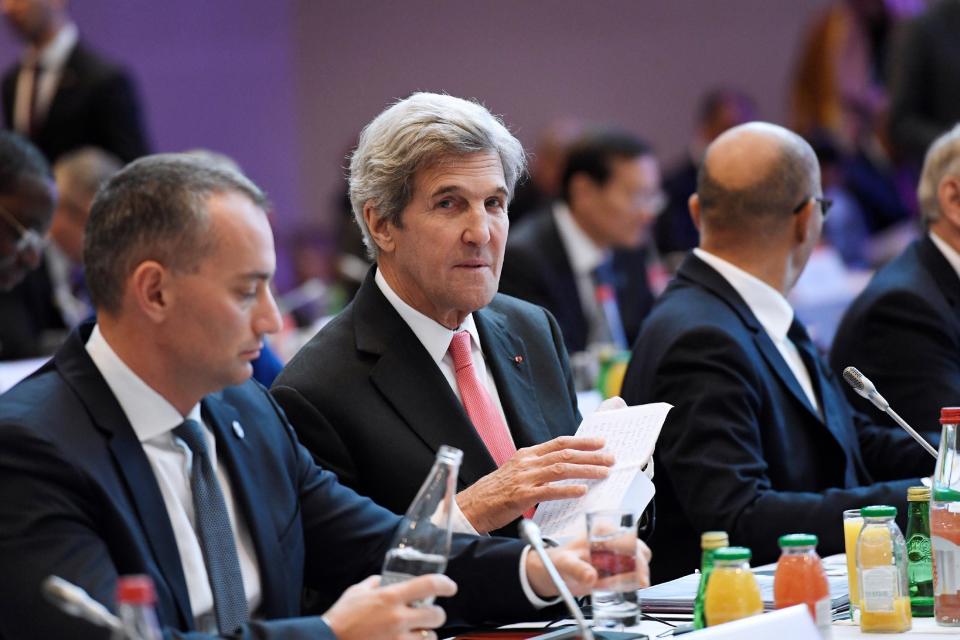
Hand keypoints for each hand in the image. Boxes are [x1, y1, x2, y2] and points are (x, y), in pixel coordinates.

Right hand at [322, 574, 456, 639]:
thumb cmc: (341, 616)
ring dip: (427, 636)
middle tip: (430, 615)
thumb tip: (379, 580)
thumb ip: (372, 584)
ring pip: (430, 638)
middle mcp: (398, 618)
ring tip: (418, 634)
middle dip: (436, 615)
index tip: (450, 587)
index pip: (429, 585)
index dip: (445, 585)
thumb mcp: (356, 592)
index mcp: (390, 597)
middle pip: (437, 616)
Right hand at [457, 436, 613, 533]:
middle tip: (611, 458)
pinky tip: (582, 491)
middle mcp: (527, 462)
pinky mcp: (522, 496)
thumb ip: (537, 468)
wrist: (472, 506)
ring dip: (586, 469)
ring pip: (561, 469)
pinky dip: (568, 490)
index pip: (559, 443)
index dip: (582, 442)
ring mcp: (525, 478)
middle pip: (565, 454)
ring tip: (604, 472)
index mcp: (527, 454)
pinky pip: (550, 490)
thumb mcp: (516, 472)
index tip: (601, 442)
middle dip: (591, 455)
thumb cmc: (495, 492)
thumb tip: (562, 468)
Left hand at [525, 535, 651, 598]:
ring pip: (641, 564)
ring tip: (611, 586)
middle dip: (641, 569)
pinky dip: (630, 584)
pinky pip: (634, 576)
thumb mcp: (565, 564)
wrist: (556, 572)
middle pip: (641, 551)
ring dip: (635, 578)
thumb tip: (591, 576)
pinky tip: (613, 588)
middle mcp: (614, 539)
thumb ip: (577, 569)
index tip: (638, 576)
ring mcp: (619, 553)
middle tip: (634, 583)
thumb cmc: (559, 562)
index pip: (629, 540)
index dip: (637, 557)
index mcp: (602, 531)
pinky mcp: (619, 567)